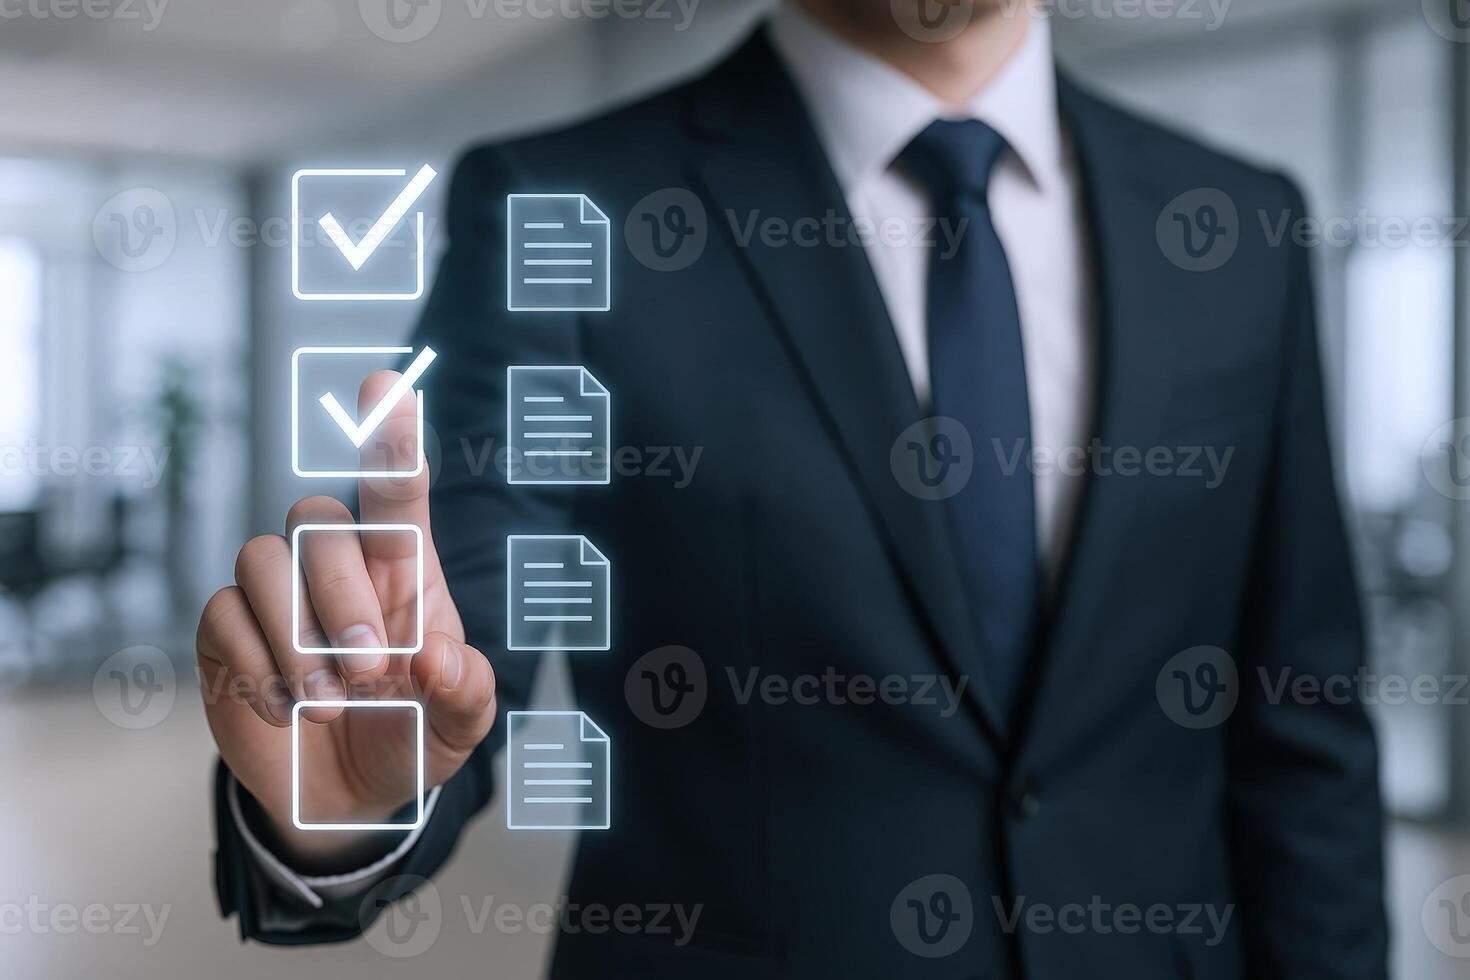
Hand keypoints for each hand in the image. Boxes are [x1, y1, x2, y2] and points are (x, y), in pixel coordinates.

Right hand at [196, 371, 495, 866]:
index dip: (389, 435)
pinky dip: (258, 670)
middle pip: (319, 520)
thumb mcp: (459, 726)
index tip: (386, 382)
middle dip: (343, 595)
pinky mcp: (227, 632)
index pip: (395, 488)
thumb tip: (440, 657)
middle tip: (373, 672)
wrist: (347, 798)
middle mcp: (338, 566)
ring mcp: (277, 594)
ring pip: (262, 558)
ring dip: (297, 639)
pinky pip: (223, 615)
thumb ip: (466, 692)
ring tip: (329, 706)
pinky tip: (288, 710)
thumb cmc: (410, 735)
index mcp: (404, 569)